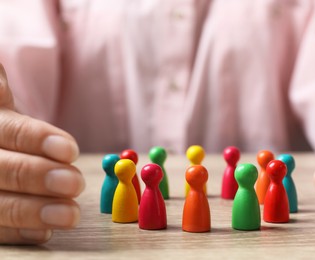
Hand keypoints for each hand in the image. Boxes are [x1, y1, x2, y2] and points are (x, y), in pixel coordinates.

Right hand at [0, 64, 84, 243]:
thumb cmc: (5, 120)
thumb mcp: (0, 97)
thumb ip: (2, 88)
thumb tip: (3, 74)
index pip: (7, 131)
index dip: (36, 140)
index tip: (70, 150)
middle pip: (1, 169)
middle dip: (38, 178)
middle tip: (75, 184)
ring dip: (33, 211)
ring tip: (71, 214)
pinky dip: (21, 231)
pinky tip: (45, 231)